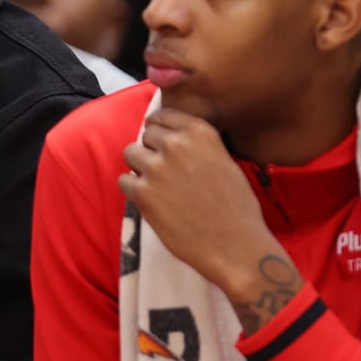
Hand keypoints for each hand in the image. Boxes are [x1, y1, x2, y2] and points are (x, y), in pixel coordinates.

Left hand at [121, 110, 300, 332]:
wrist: (235, 245)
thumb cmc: (237, 208)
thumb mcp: (224, 161)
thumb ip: (198, 147)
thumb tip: (173, 140)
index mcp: (200, 133)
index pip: (164, 115)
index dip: (159, 128)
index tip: (158, 138)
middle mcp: (176, 144)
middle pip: (146, 134)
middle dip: (152, 150)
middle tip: (164, 172)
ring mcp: (156, 168)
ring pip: (130, 153)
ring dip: (139, 167)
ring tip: (156, 186)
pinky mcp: (142, 193)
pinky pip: (123, 181)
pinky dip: (133, 190)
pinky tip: (150, 202)